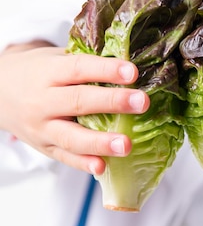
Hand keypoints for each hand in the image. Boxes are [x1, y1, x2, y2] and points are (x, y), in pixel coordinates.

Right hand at [0, 44, 148, 174]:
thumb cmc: (37, 72)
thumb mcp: (56, 59)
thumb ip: (87, 62)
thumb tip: (131, 65)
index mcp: (48, 72)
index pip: (79, 68)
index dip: (106, 69)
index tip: (132, 72)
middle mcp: (42, 101)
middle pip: (79, 102)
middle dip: (113, 102)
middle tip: (142, 102)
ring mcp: (41, 127)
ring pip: (71, 136)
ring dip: (101, 142)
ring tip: (127, 145)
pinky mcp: (44, 147)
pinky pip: (65, 157)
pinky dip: (83, 163)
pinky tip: (102, 167)